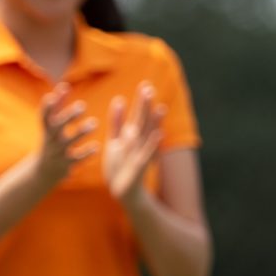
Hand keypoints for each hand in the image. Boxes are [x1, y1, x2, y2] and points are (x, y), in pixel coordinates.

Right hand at [30, 84, 98, 190]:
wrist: (44, 171)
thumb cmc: (51, 140)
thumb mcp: (51, 125)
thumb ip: (58, 105)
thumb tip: (64, 86)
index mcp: (47, 128)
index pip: (44, 116)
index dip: (47, 107)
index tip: (52, 95)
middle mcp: (51, 139)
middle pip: (57, 126)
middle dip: (68, 116)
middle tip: (82, 105)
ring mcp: (59, 152)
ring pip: (69, 141)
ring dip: (81, 132)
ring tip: (94, 123)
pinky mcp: (68, 164)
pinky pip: (78, 159)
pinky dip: (87, 153)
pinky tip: (97, 146)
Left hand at [102, 83, 166, 204]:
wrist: (124, 191)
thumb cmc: (120, 165)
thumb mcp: (115, 140)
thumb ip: (117, 122)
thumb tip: (119, 100)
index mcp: (131, 135)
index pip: (137, 115)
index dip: (141, 102)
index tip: (145, 85)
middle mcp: (138, 142)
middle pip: (142, 121)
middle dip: (145, 106)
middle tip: (150, 89)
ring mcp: (140, 153)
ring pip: (147, 135)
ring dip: (154, 122)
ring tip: (160, 108)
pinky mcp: (141, 166)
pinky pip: (147, 153)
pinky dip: (153, 143)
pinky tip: (159, 134)